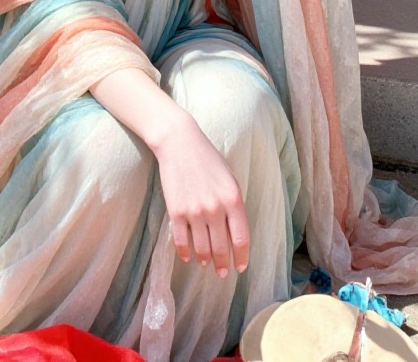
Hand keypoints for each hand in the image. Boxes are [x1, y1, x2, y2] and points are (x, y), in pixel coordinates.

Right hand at [153, 115, 249, 277]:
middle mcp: (215, 209)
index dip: (241, 257)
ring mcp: (194, 212)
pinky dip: (185, 252)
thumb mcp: (230, 179)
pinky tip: (188, 257)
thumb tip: (233, 232)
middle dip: (222, 264)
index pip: (241, 239)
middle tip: (222, 273)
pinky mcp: (176, 212)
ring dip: (204, 260)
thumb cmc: (208, 159)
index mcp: (233, 200)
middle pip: (221, 248)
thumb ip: (234, 205)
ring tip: (205, 264)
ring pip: (201, 248)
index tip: (240, 267)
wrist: (179, 143)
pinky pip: (182, 241)